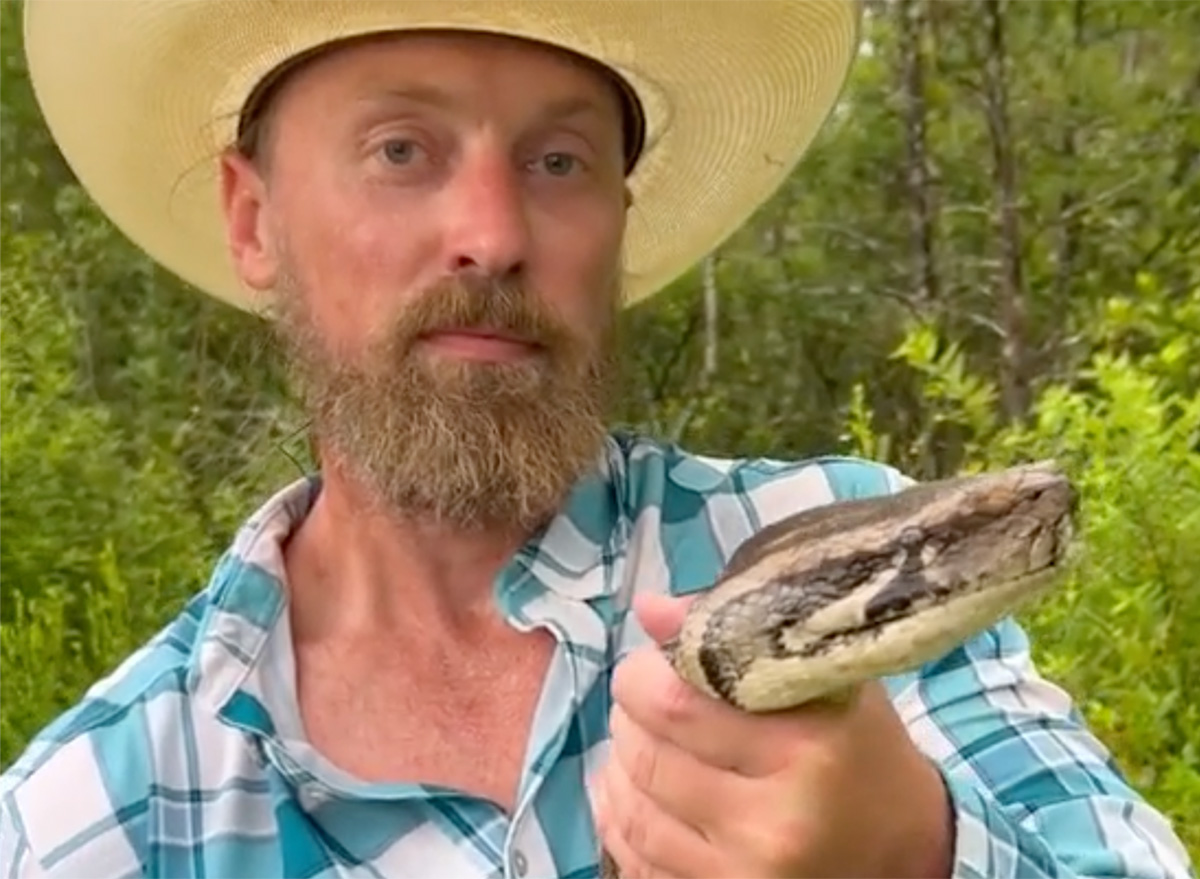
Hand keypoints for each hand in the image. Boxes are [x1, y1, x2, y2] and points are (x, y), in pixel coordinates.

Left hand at [589, 593, 954, 878]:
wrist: (904, 849)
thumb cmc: (858, 747)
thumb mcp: (822, 677)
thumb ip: (738, 634)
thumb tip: (650, 608)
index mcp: (806, 749)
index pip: (676, 702)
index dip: (643, 673)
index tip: (653, 661)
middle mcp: (775, 821)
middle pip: (647, 754)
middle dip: (629, 713)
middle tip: (644, 694)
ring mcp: (745, 873)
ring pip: (632, 808)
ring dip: (620, 763)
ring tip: (641, 737)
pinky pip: (635, 857)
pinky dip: (621, 815)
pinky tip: (638, 788)